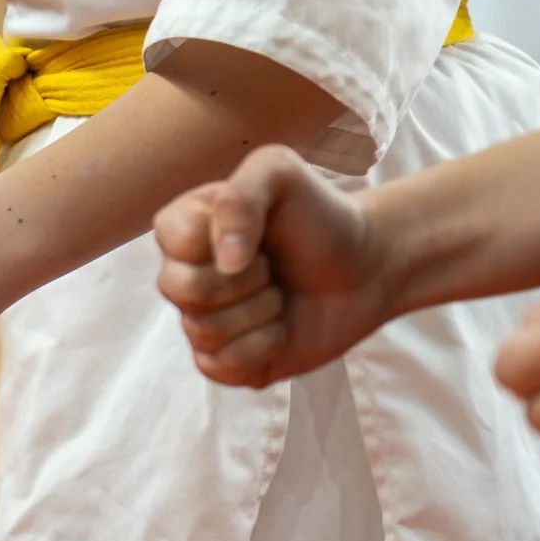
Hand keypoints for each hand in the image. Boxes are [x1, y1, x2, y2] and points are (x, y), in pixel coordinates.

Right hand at [154, 146, 393, 387]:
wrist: (366, 268)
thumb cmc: (320, 217)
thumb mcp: (281, 174)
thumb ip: (240, 197)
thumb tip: (224, 262)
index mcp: (187, 227)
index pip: (172, 239)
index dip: (220, 239)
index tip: (259, 231)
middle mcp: (186, 274)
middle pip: (182, 289)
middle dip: (245, 280)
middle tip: (273, 268)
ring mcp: (202, 320)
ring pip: (205, 330)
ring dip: (261, 313)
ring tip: (281, 295)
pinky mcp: (224, 360)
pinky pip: (222, 366)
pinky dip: (263, 348)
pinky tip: (281, 329)